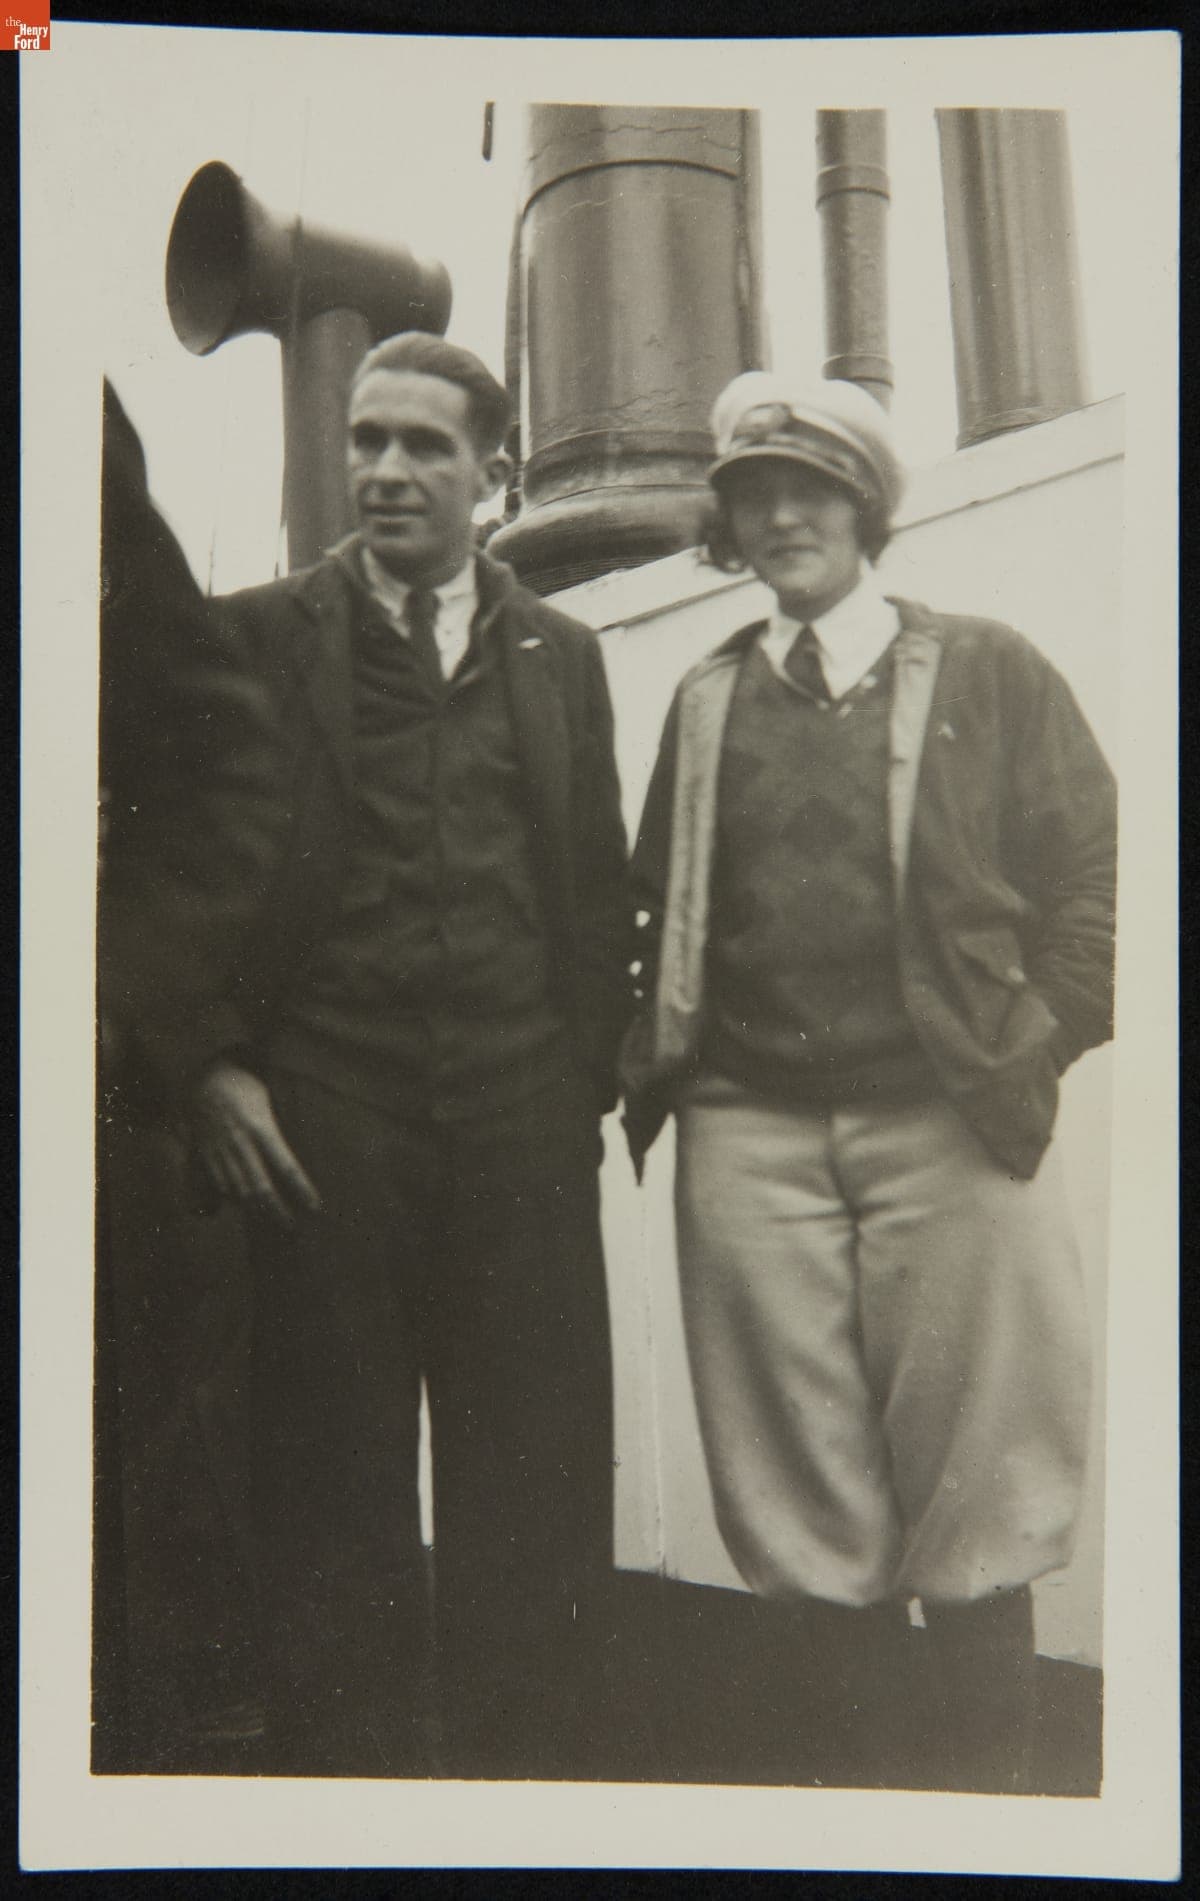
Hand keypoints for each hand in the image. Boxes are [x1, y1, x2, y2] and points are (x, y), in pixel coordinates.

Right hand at [193, 1060, 321, 1226]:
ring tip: (271, 1226)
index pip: (286, 1167)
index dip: (300, 1190)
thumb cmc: (244, 1087)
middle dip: (277, 1212)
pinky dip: (230, 1201)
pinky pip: (217, 1186)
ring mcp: (221, 1153)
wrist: (204, 1078)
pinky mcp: (205, 1157)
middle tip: (292, 1229)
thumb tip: (290, 1158)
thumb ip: (275, 1129)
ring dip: (255, 1212)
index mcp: (261, 1129)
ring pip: (238, 1192)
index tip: (314, 1208)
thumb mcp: (266, 1102)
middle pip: (261, 1188)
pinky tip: (242, 1209)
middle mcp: (241, 1145)